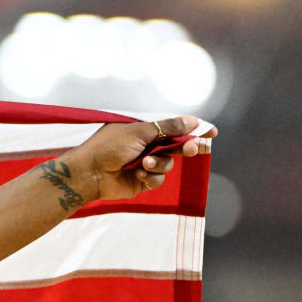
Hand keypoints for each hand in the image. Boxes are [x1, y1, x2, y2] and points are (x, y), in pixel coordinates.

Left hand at [62, 115, 215, 205]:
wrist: (89, 172)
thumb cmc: (107, 147)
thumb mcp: (138, 132)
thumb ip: (166, 127)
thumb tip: (192, 120)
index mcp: (144, 131)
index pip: (174, 128)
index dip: (193, 130)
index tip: (211, 132)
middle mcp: (146, 147)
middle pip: (176, 146)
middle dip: (185, 147)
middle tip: (189, 148)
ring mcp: (144, 164)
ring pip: (168, 164)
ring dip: (159, 164)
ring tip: (143, 164)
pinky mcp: (141, 182)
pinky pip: (158, 180)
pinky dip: (151, 177)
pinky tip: (137, 175)